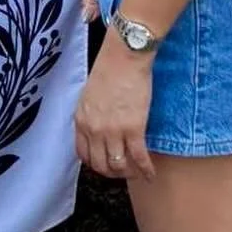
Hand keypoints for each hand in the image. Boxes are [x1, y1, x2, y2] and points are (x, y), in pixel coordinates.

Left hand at [75, 37, 154, 180]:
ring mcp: (113, 131)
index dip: (94, 164)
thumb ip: (90, 116)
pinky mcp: (134, 128)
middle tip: (123, 172)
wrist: (124, 57)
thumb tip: (98, 129)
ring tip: (137, 172)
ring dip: (128, 173)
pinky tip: (151, 173)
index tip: (104, 165)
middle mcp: (94, 129)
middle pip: (100, 164)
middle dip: (112, 173)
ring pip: (118, 165)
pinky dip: (145, 169)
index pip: (83, 154)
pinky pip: (138, 157)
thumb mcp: (88, 96)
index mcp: (81, 120)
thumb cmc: (109, 69)